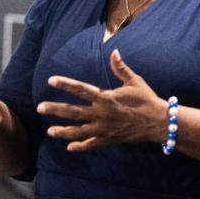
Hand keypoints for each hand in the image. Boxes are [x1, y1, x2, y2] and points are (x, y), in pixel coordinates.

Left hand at [38, 49, 166, 150]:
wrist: (158, 122)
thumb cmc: (147, 99)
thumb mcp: (134, 81)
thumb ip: (120, 68)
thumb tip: (114, 51)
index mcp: (106, 97)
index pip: (80, 89)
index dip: (65, 84)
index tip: (51, 80)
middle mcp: (101, 114)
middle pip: (73, 111)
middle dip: (55, 109)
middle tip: (40, 107)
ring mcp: (104, 128)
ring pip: (79, 131)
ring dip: (63, 131)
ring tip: (50, 131)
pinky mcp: (109, 139)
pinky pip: (91, 144)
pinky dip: (80, 146)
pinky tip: (69, 147)